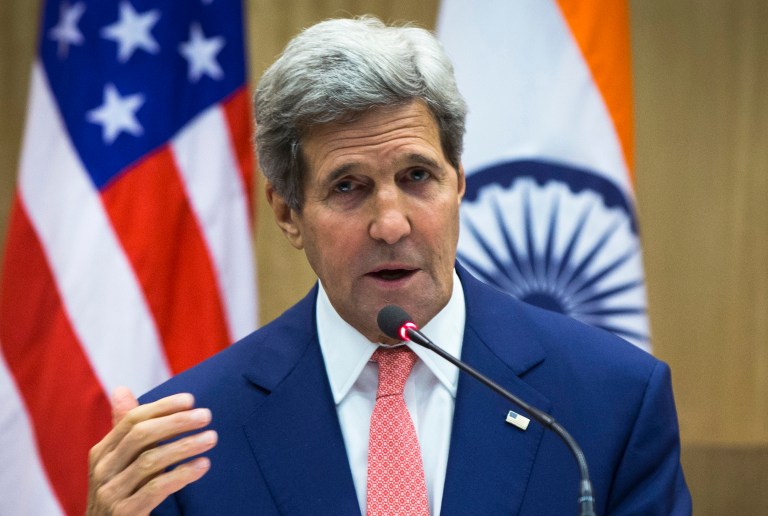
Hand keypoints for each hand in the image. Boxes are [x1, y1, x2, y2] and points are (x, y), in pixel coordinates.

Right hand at [86, 387, 216, 514]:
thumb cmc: (123, 493)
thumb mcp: (124, 462)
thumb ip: (128, 431)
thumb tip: (121, 389)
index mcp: (102, 452)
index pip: (131, 420)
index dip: (161, 407)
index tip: (190, 400)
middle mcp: (102, 470)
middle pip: (140, 436)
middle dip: (176, 422)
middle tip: (206, 415)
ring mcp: (110, 493)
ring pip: (150, 461)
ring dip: (185, 446)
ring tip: (211, 438)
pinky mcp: (124, 514)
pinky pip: (156, 489)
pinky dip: (182, 474)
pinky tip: (202, 465)